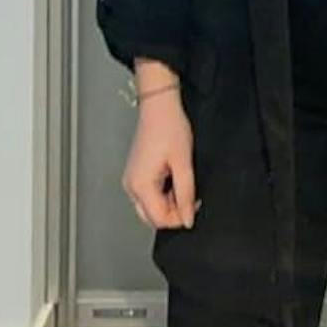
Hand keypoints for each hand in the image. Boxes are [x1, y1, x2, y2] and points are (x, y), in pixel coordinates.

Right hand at [122, 95, 200, 230]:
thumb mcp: (183, 164)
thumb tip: (188, 219)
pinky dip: (163, 195)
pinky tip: (173, 179)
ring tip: (181, 182)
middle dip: (174, 213)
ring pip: (150, 208)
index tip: (195, 205)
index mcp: (141, 185)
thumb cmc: (170, 128)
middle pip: (152, 217)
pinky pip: (148, 196)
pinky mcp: (135, 175)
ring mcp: (131, 181)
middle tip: (190, 196)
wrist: (159, 108)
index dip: (180, 218)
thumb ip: (185, 194)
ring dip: (169, 204)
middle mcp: (131, 186)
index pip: (159, 219)